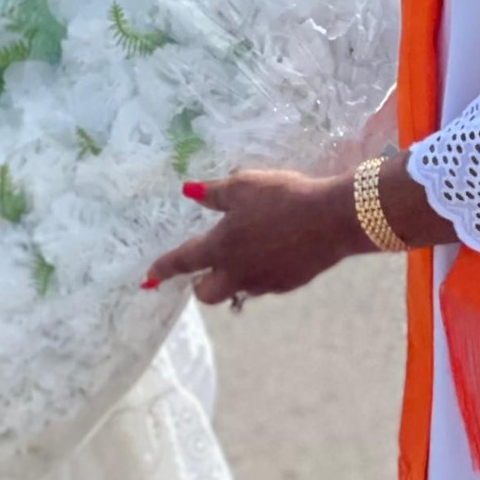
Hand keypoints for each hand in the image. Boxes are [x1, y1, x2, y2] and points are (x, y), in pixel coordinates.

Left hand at [144, 169, 366, 304]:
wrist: (332, 219)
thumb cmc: (283, 197)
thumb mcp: (244, 186)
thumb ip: (213, 193)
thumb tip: (188, 191)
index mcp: (221, 247)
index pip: (183, 262)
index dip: (162, 269)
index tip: (148, 279)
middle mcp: (238, 272)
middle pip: (207, 294)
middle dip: (200, 285)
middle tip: (205, 267)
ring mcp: (264, 282)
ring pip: (238, 290)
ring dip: (233, 278)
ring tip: (246, 252)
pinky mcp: (288, 285)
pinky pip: (264, 284)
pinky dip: (259, 273)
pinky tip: (273, 251)